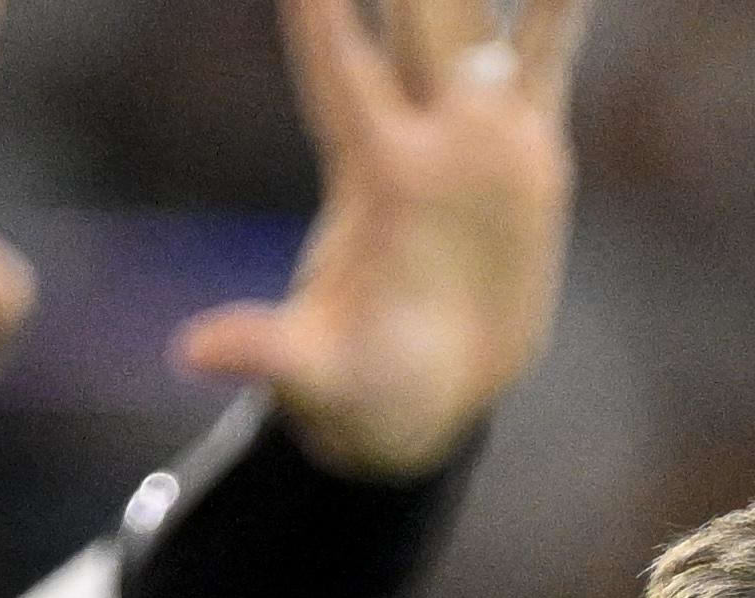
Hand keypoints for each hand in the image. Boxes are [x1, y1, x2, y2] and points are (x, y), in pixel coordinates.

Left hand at [176, 0, 584, 479]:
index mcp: (371, 172)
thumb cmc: (359, 392)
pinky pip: (549, 59)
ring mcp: (474, 135)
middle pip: (413, 12)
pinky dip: (562, 7)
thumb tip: (193, 354)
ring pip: (476, 14)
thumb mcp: (316, 378)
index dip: (322, 4)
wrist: (423, 402)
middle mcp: (421, 134)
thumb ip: (267, 353)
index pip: (336, 62)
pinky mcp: (527, 154)